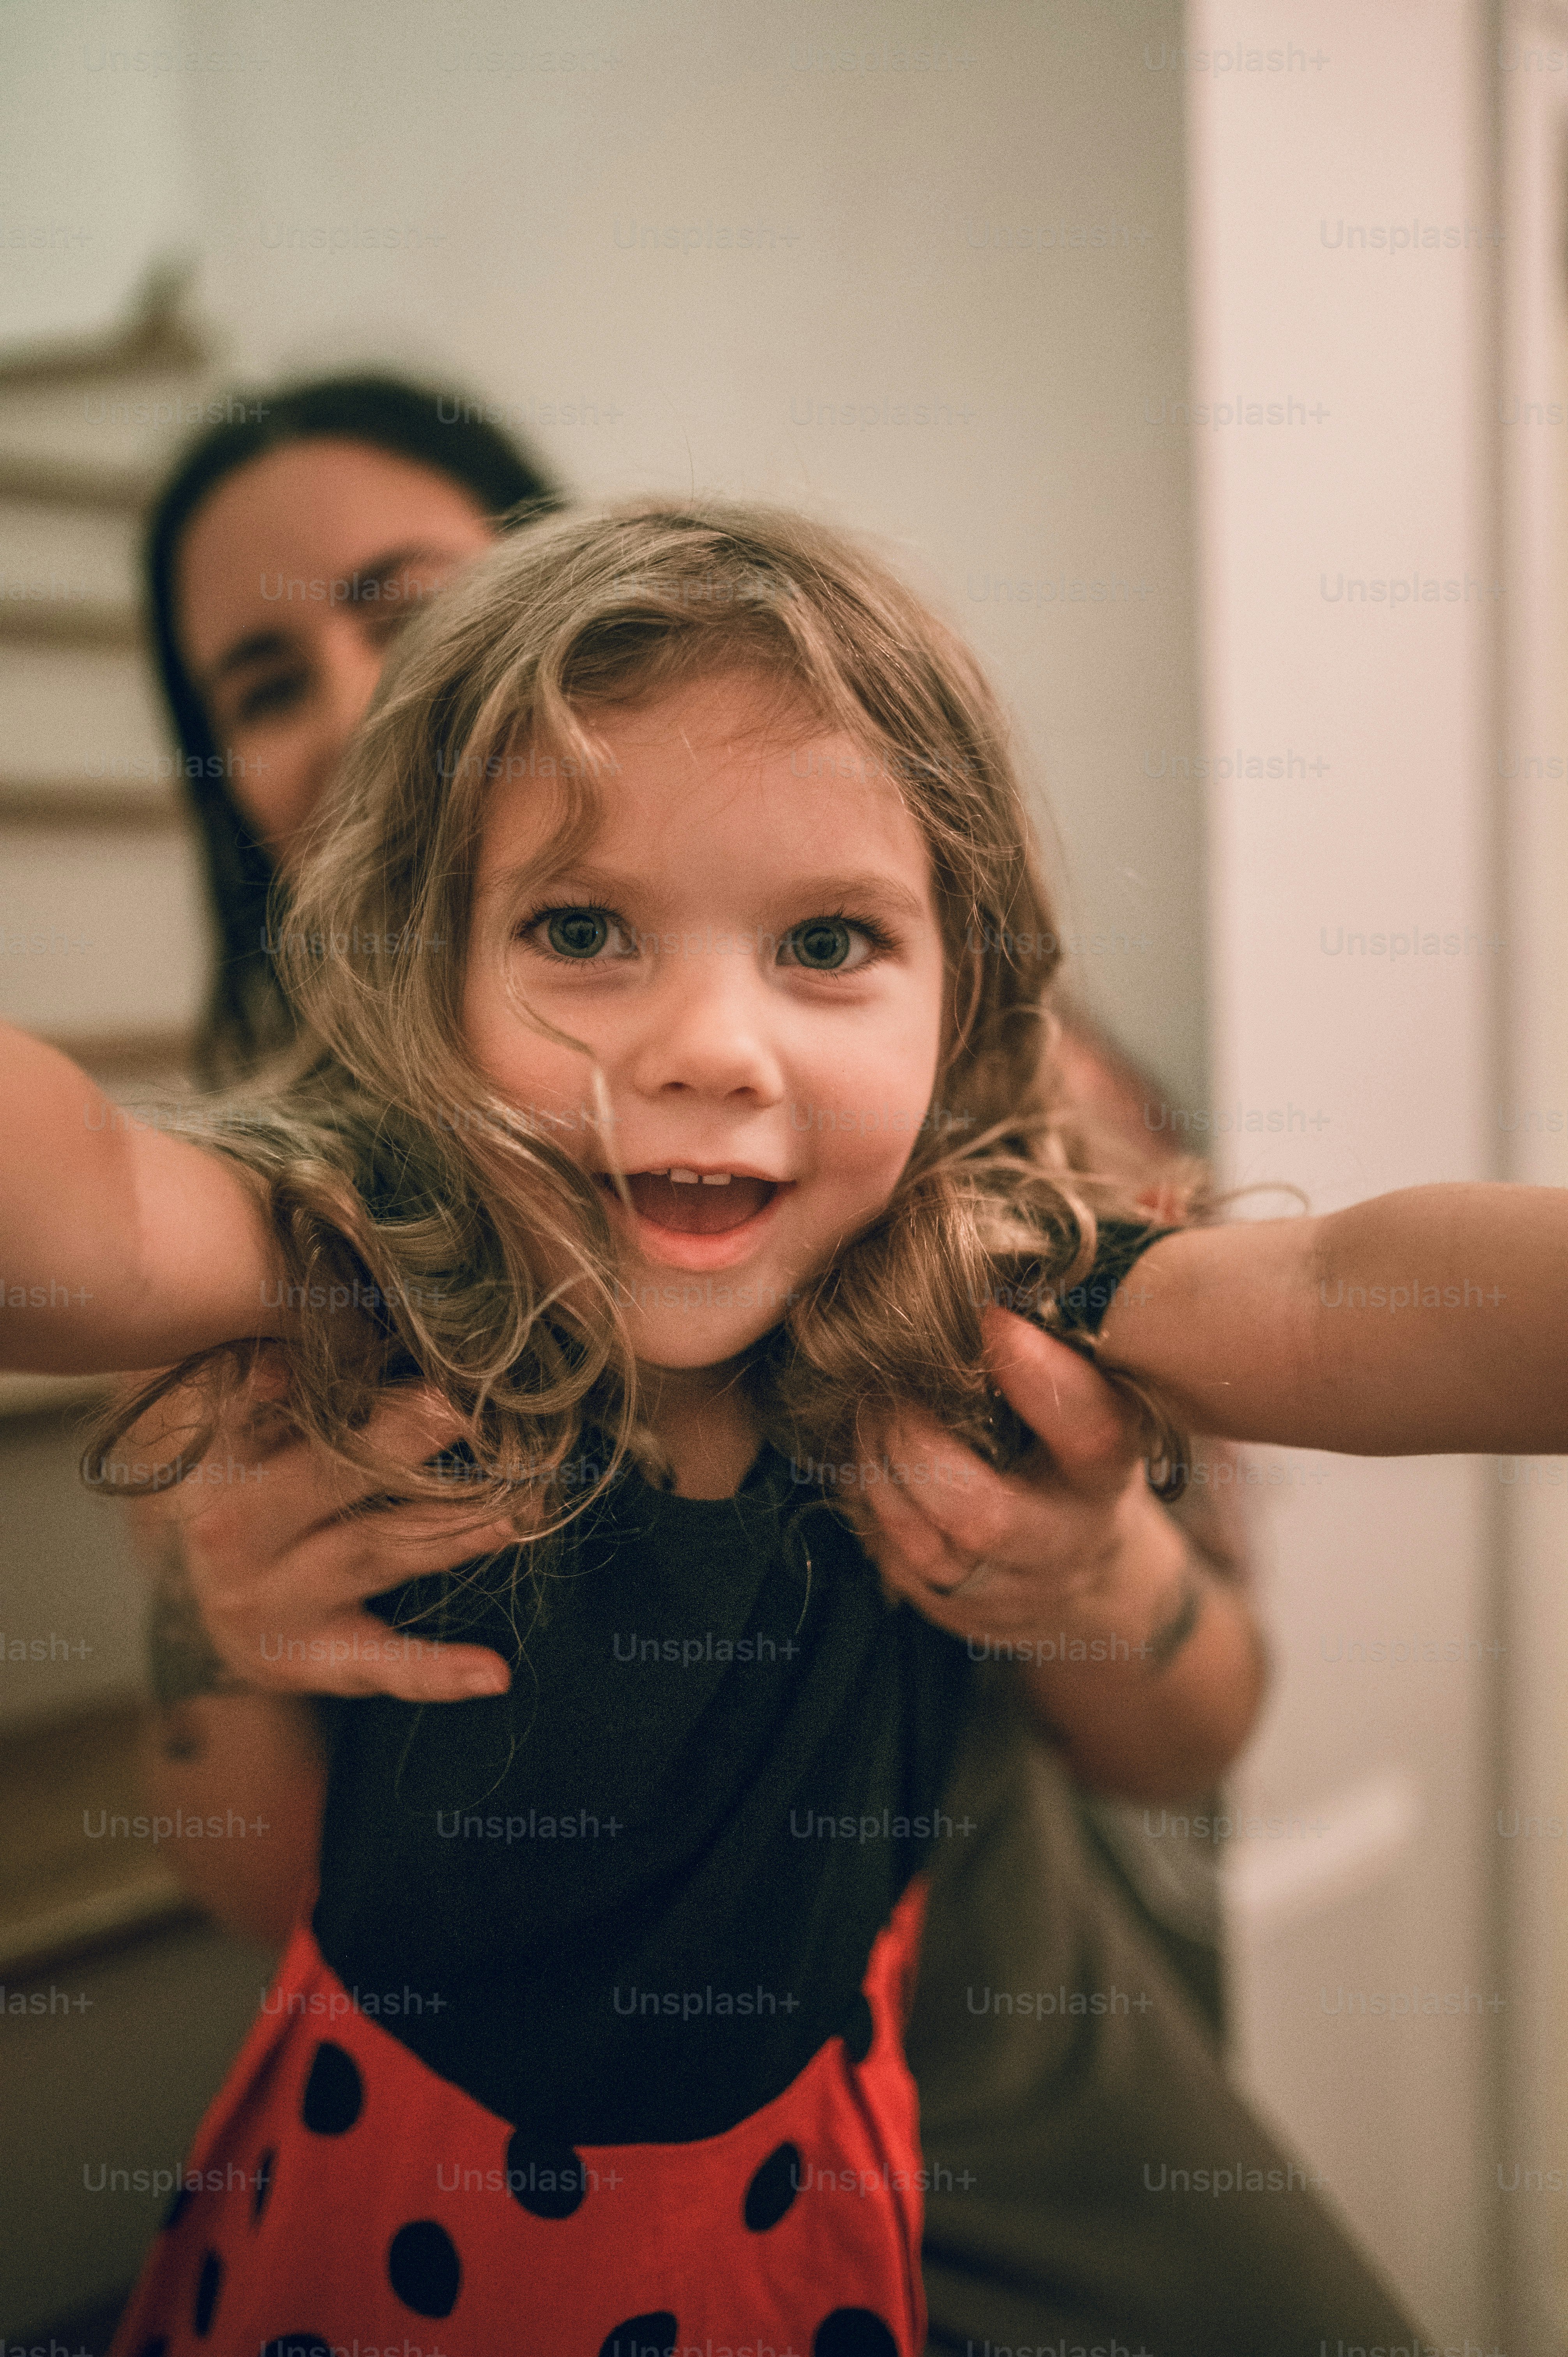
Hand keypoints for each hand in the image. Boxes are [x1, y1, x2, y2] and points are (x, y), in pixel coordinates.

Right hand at [140, 1352, 519, 1702]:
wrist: (222, 1610)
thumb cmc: (261, 1497)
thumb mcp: (259, 1440)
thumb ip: (293, 1392)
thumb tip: (320, 1336)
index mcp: (228, 1465)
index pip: (264, 1416)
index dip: (309, 1387)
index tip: (372, 1354)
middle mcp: (240, 1537)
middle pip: (326, 1480)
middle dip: (399, 1443)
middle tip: (465, 1408)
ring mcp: (277, 1605)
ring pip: (372, 1554)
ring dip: (449, 1531)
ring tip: (515, 1509)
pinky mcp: (318, 1660)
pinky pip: (384, 1664)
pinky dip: (439, 1671)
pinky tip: (495, 1674)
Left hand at [845, 1306, 1186, 1654]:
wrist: (1087, 1566)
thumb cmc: (1073, 1449)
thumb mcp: (1095, 1394)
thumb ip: (1069, 1334)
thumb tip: (1036, 1249)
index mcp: (1109, 1470)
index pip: (1088, 1428)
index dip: (1037, 1373)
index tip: (987, 1313)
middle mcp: (1067, 1540)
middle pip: (984, 1516)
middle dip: (914, 1445)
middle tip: (883, 1387)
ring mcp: (1012, 1591)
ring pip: (923, 1547)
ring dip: (876, 1474)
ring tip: (865, 1416)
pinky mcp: (959, 1614)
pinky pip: (894, 1564)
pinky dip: (871, 1508)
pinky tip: (870, 1464)